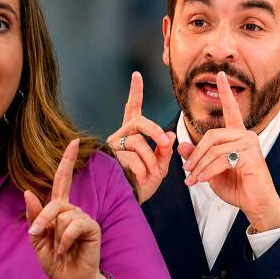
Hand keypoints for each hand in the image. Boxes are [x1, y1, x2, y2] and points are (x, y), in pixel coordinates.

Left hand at [25, 139, 109, 278]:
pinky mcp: (92, 228)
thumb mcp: (37, 239)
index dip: (67, 161)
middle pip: (55, 203)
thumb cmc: (55, 262)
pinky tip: (65, 251)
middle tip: (37, 237)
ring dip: (55, 237)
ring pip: (63, 216)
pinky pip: (73, 225)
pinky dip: (65, 240)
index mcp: (59, 210)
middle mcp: (73, 211)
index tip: (75, 141)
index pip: (62, 181)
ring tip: (59, 251)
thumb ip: (34, 216)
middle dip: (42, 220)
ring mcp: (84, 218)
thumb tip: (28, 192)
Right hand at [107, 71, 175, 202]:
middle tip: (165, 143)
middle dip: (155, 130)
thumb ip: (164, 151)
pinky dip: (142, 169)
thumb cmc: (143, 185)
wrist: (128, 204)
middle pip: (138, 121)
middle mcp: (119, 136)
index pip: (132, 109)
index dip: (135, 92)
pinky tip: (141, 177)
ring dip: (150, 159)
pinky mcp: (109, 158)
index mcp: (131, 135)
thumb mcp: (159, 167)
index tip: (137, 74)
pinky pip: (131, 158)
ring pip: (137, 143)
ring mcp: (112, 147)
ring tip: (151, 173)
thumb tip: (170, 134)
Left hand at [178, 71, 279, 231]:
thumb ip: (197, 157)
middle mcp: (245, 135)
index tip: (220, 74)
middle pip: (212, 135)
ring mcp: (250, 144)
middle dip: (195, 154)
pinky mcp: (251, 156)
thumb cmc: (237, 188)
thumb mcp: (211, 171)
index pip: (231, 110)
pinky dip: (208, 171)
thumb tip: (180, 144)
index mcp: (238, 136)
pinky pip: (221, 159)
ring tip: (192, 180)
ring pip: (214, 149)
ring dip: (199, 166)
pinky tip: (202, 181)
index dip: (226, 92)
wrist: (256, 205)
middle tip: (186, 171)